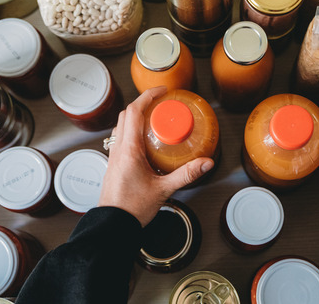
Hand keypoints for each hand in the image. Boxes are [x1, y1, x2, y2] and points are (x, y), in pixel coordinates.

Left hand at [97, 87, 213, 226]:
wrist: (112, 225)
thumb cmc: (132, 209)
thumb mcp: (164, 189)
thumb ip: (186, 174)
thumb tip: (205, 163)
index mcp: (128, 149)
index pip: (135, 112)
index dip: (148, 97)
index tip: (162, 92)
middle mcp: (118, 149)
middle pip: (126, 115)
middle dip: (143, 104)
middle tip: (161, 103)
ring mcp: (113, 156)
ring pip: (122, 126)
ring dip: (136, 117)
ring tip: (155, 120)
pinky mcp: (114, 164)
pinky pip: (121, 139)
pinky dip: (132, 132)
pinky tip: (147, 142)